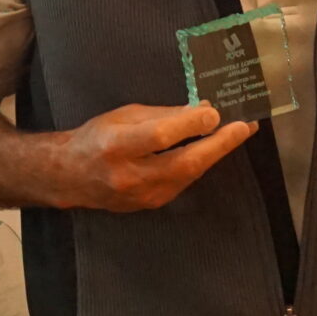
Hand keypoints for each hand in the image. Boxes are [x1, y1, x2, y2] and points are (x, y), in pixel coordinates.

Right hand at [55, 102, 250, 210]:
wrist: (71, 178)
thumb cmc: (95, 138)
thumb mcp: (122, 116)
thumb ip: (162, 116)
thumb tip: (202, 110)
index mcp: (116, 146)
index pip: (159, 137)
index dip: (189, 124)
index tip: (214, 111)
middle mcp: (130, 175)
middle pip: (184, 162)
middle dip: (219, 144)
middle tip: (245, 127)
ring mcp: (143, 196)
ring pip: (189, 175)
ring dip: (215, 153)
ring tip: (237, 133)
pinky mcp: (153, 204)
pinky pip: (183, 182)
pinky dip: (199, 164)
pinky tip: (211, 149)